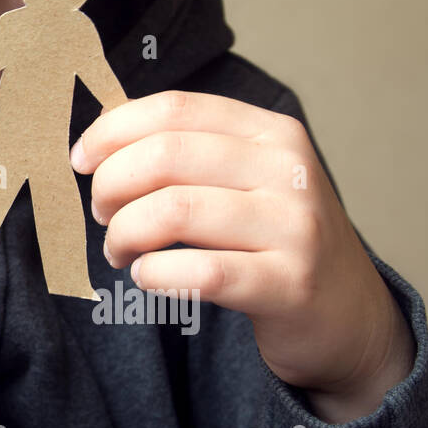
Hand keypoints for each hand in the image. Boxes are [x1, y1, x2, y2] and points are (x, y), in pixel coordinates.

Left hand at [69, 90, 414, 423]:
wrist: (348, 319)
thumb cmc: (273, 242)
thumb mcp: (244, 179)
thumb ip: (185, 149)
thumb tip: (100, 127)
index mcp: (270, 133)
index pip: (174, 108)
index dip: (112, 130)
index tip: (80, 159)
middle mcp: (288, 170)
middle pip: (165, 155)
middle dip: (111, 185)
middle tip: (101, 214)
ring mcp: (295, 227)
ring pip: (174, 210)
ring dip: (124, 233)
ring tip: (119, 251)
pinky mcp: (290, 284)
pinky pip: (200, 271)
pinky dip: (155, 273)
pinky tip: (147, 276)